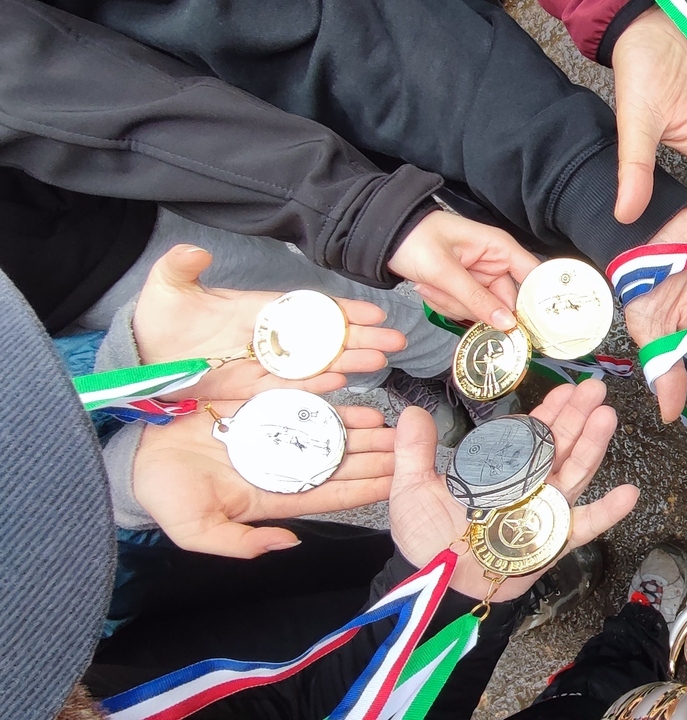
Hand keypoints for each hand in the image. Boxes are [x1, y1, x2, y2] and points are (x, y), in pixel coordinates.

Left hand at [133, 245, 406, 400]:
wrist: (143, 360)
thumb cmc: (157, 321)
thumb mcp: (165, 288)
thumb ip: (180, 266)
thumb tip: (194, 250)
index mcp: (260, 309)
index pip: (310, 308)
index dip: (342, 311)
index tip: (373, 312)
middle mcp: (271, 338)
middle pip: (325, 338)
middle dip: (361, 338)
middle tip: (395, 340)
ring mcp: (266, 365)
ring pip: (316, 363)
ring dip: (349, 362)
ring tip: (380, 361)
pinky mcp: (255, 390)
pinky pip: (292, 389)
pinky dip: (317, 386)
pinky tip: (342, 382)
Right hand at [133, 403, 394, 557]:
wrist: (130, 457)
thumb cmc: (162, 496)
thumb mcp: (198, 531)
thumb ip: (242, 542)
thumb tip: (288, 543)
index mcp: (270, 495)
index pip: (329, 494)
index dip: (364, 489)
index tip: (398, 483)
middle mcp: (277, 464)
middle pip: (337, 461)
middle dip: (374, 456)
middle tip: (410, 449)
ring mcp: (269, 434)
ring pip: (327, 431)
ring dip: (360, 428)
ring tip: (394, 424)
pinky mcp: (255, 406)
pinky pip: (300, 400)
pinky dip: (329, 399)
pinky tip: (356, 396)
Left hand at [388, 210, 540, 330]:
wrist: (384, 238)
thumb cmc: (415, 239)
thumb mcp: (444, 270)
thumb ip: (476, 298)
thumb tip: (507, 323)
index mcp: (499, 248)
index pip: (533, 276)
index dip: (537, 301)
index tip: (528, 324)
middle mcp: (494, 264)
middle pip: (503, 302)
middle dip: (473, 305)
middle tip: (447, 292)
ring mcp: (478, 278)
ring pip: (480, 310)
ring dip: (452, 303)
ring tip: (430, 284)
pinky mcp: (464, 288)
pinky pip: (463, 308)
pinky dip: (443, 303)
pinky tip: (428, 286)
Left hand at [388, 379, 638, 599]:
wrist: (435, 585)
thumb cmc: (426, 539)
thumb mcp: (413, 488)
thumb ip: (414, 451)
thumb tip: (411, 412)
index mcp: (502, 471)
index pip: (531, 434)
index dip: (551, 410)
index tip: (568, 389)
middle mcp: (529, 486)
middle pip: (561, 445)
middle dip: (579, 416)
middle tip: (596, 389)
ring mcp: (544, 512)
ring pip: (575, 473)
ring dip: (593, 446)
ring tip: (607, 418)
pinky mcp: (553, 541)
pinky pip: (585, 526)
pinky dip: (608, 512)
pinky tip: (629, 493)